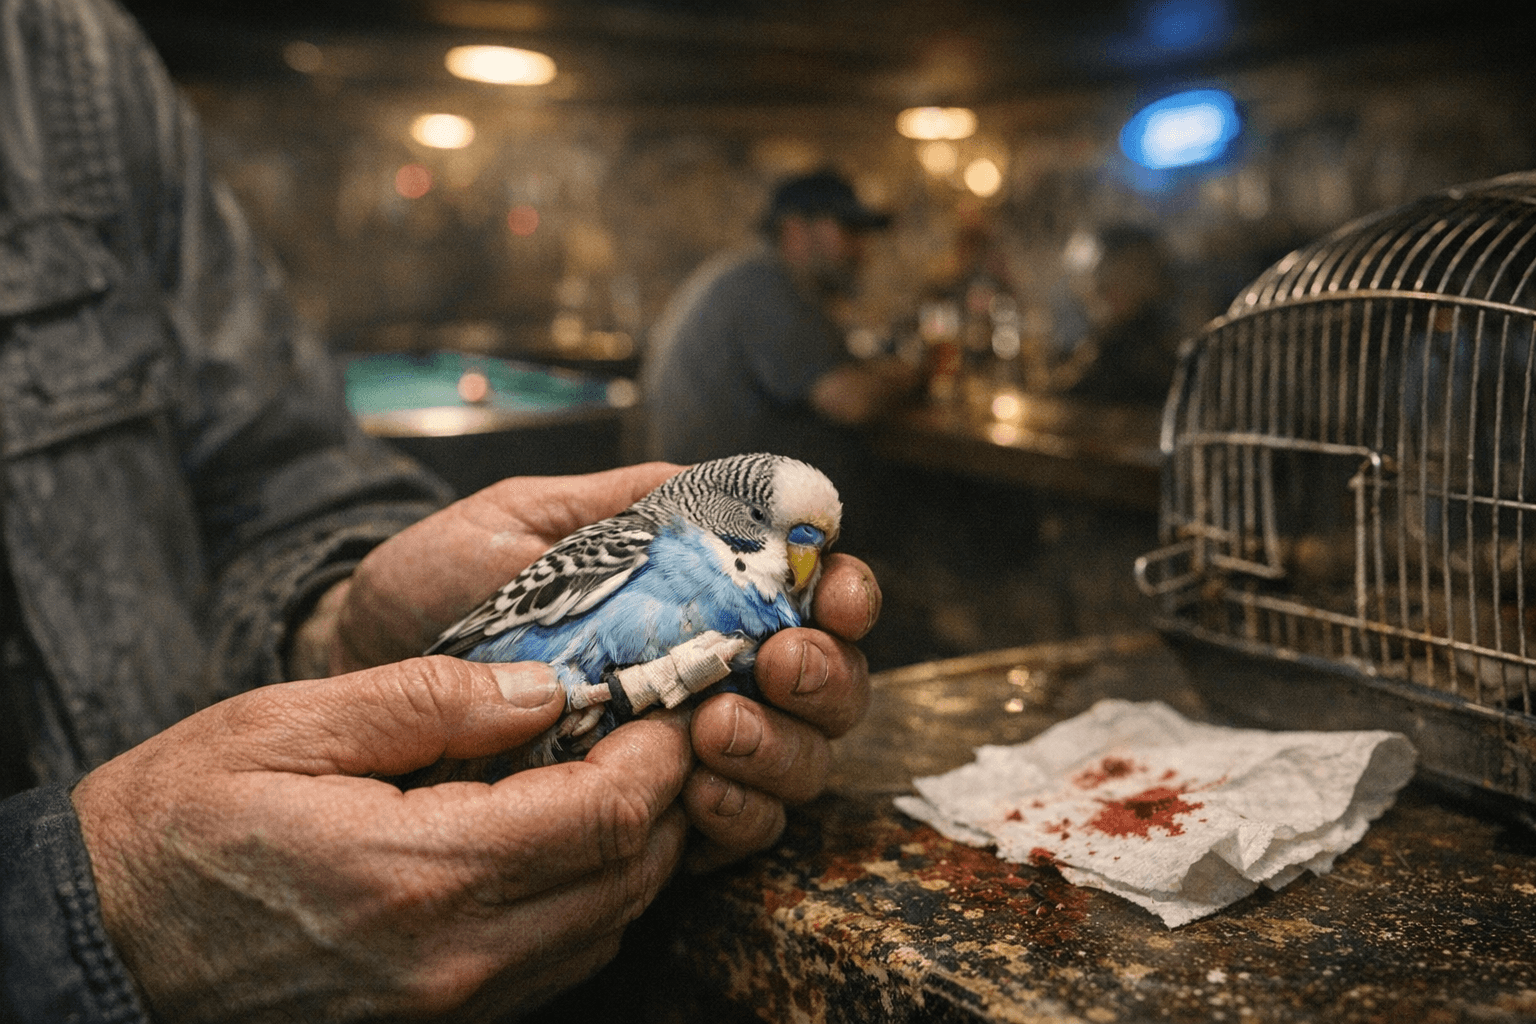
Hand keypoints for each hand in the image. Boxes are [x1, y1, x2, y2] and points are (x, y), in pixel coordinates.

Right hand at [72, 657, 690, 1022]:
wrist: (104, 942)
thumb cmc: (181, 822)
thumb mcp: (292, 726)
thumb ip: (434, 700)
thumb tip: (548, 688)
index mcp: (421, 875)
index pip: (604, 816)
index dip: (658, 752)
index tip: (668, 698)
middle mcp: (454, 958)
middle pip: (626, 878)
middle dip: (665, 796)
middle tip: (660, 724)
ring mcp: (450, 1003)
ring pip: (606, 926)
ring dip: (635, 848)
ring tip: (619, 769)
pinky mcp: (439, 1018)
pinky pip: (559, 961)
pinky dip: (591, 896)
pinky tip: (564, 837)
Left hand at [294, 464, 878, 869]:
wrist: (363, 667)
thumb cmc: (443, 583)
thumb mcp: (527, 519)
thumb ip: (627, 504)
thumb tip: (741, 482)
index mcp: (703, 595)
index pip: (811, 594)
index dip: (844, 592)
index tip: (831, 591)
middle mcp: (718, 675)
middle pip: (831, 688)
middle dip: (825, 677)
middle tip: (776, 666)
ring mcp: (693, 752)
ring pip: (798, 765)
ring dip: (782, 748)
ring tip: (718, 728)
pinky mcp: (656, 820)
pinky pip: (735, 834)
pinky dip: (736, 815)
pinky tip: (699, 793)